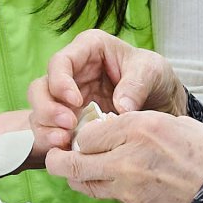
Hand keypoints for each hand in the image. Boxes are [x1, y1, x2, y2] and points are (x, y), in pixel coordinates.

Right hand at [27, 29, 185, 154]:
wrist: (162, 102)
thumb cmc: (153, 77)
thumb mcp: (152, 72)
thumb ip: (136, 85)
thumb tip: (121, 107)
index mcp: (87, 50)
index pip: (61, 62)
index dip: (61, 82)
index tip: (76, 101)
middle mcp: (71, 74)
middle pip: (41, 88)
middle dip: (48, 108)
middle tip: (67, 126)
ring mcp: (67, 100)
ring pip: (40, 112)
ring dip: (47, 128)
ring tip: (63, 143)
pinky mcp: (69, 123)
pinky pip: (50, 132)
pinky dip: (53, 143)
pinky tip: (66, 152)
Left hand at [44, 111, 202, 202]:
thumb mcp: (171, 122)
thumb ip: (135, 126)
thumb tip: (108, 131)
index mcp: (139, 128)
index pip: (87, 133)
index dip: (82, 136)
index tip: (84, 137)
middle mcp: (128, 159)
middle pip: (72, 163)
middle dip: (58, 161)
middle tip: (54, 158)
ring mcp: (130, 190)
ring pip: (86, 186)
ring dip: (79, 179)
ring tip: (79, 172)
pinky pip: (113, 200)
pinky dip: (112, 192)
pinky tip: (122, 186)